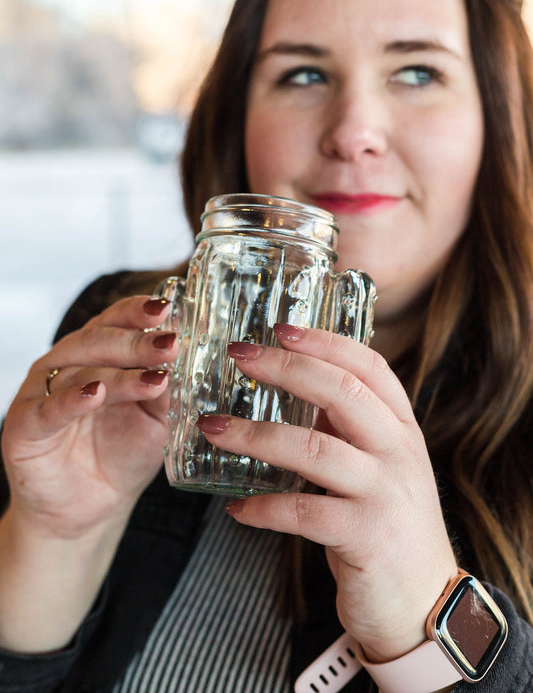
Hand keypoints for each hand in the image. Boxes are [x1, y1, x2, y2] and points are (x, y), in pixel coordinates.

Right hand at [2, 296, 178, 538]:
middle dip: (139, 342)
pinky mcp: (25, 425)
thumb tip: (193, 358)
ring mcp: (43, 392)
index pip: (118, 321)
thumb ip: (168, 388)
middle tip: (171, 344)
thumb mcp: (157, 419)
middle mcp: (67, 363)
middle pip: (101, 341)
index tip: (170, 308)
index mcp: (98, 353)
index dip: (141, 312)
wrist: (89, 510)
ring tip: (154, 379)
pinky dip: (73, 400)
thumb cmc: (121, 455)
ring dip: (120, 375)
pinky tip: (95, 395)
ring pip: (81, 373)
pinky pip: (50, 409)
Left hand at [198, 324, 456, 662]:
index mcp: (401, 428)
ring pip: (314, 449)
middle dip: (286, 368)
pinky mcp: (365, 536)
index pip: (369, 367)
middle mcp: (398, 452)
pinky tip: (236, 508)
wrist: (424, 602)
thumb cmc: (389, 524)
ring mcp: (384, 493)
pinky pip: (302, 512)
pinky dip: (263, 507)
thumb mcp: (380, 465)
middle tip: (240, 356)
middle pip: (342, 392)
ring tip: (213, 429)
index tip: (281, 327)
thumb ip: (347, 428)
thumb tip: (292, 386)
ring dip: (255, 436)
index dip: (325, 342)